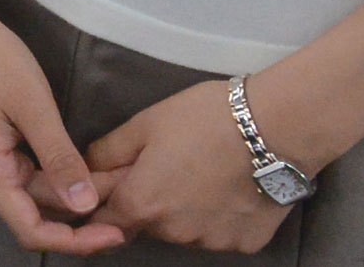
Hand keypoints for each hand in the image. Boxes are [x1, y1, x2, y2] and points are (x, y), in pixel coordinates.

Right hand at [0, 0, 123, 254]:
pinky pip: (16, 171)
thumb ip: (59, 158)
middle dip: (78, 206)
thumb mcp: (33, 103)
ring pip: (26, 189)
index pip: (31, 230)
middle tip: (123, 190)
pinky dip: (47, 171)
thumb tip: (86, 206)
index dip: (75, 241)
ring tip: (108, 175)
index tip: (114, 232)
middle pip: (32, 208)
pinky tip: (74, 162)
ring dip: (64, 187)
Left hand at [81, 81, 292, 254]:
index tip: (121, 181)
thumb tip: (88, 170)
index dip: (109, 200)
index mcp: (142, 204)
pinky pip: (219, 233)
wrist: (275, 127)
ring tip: (205, 170)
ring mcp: (211, 243)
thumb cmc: (205, 118)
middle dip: (151, 199)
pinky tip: (230, 186)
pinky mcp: (244, 245)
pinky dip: (219, 216)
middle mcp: (173, 234)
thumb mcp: (145, 123)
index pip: (106, 220)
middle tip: (173, 162)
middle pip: (148, 223)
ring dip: (185, 210)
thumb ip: (108, 153)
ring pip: (184, 230)